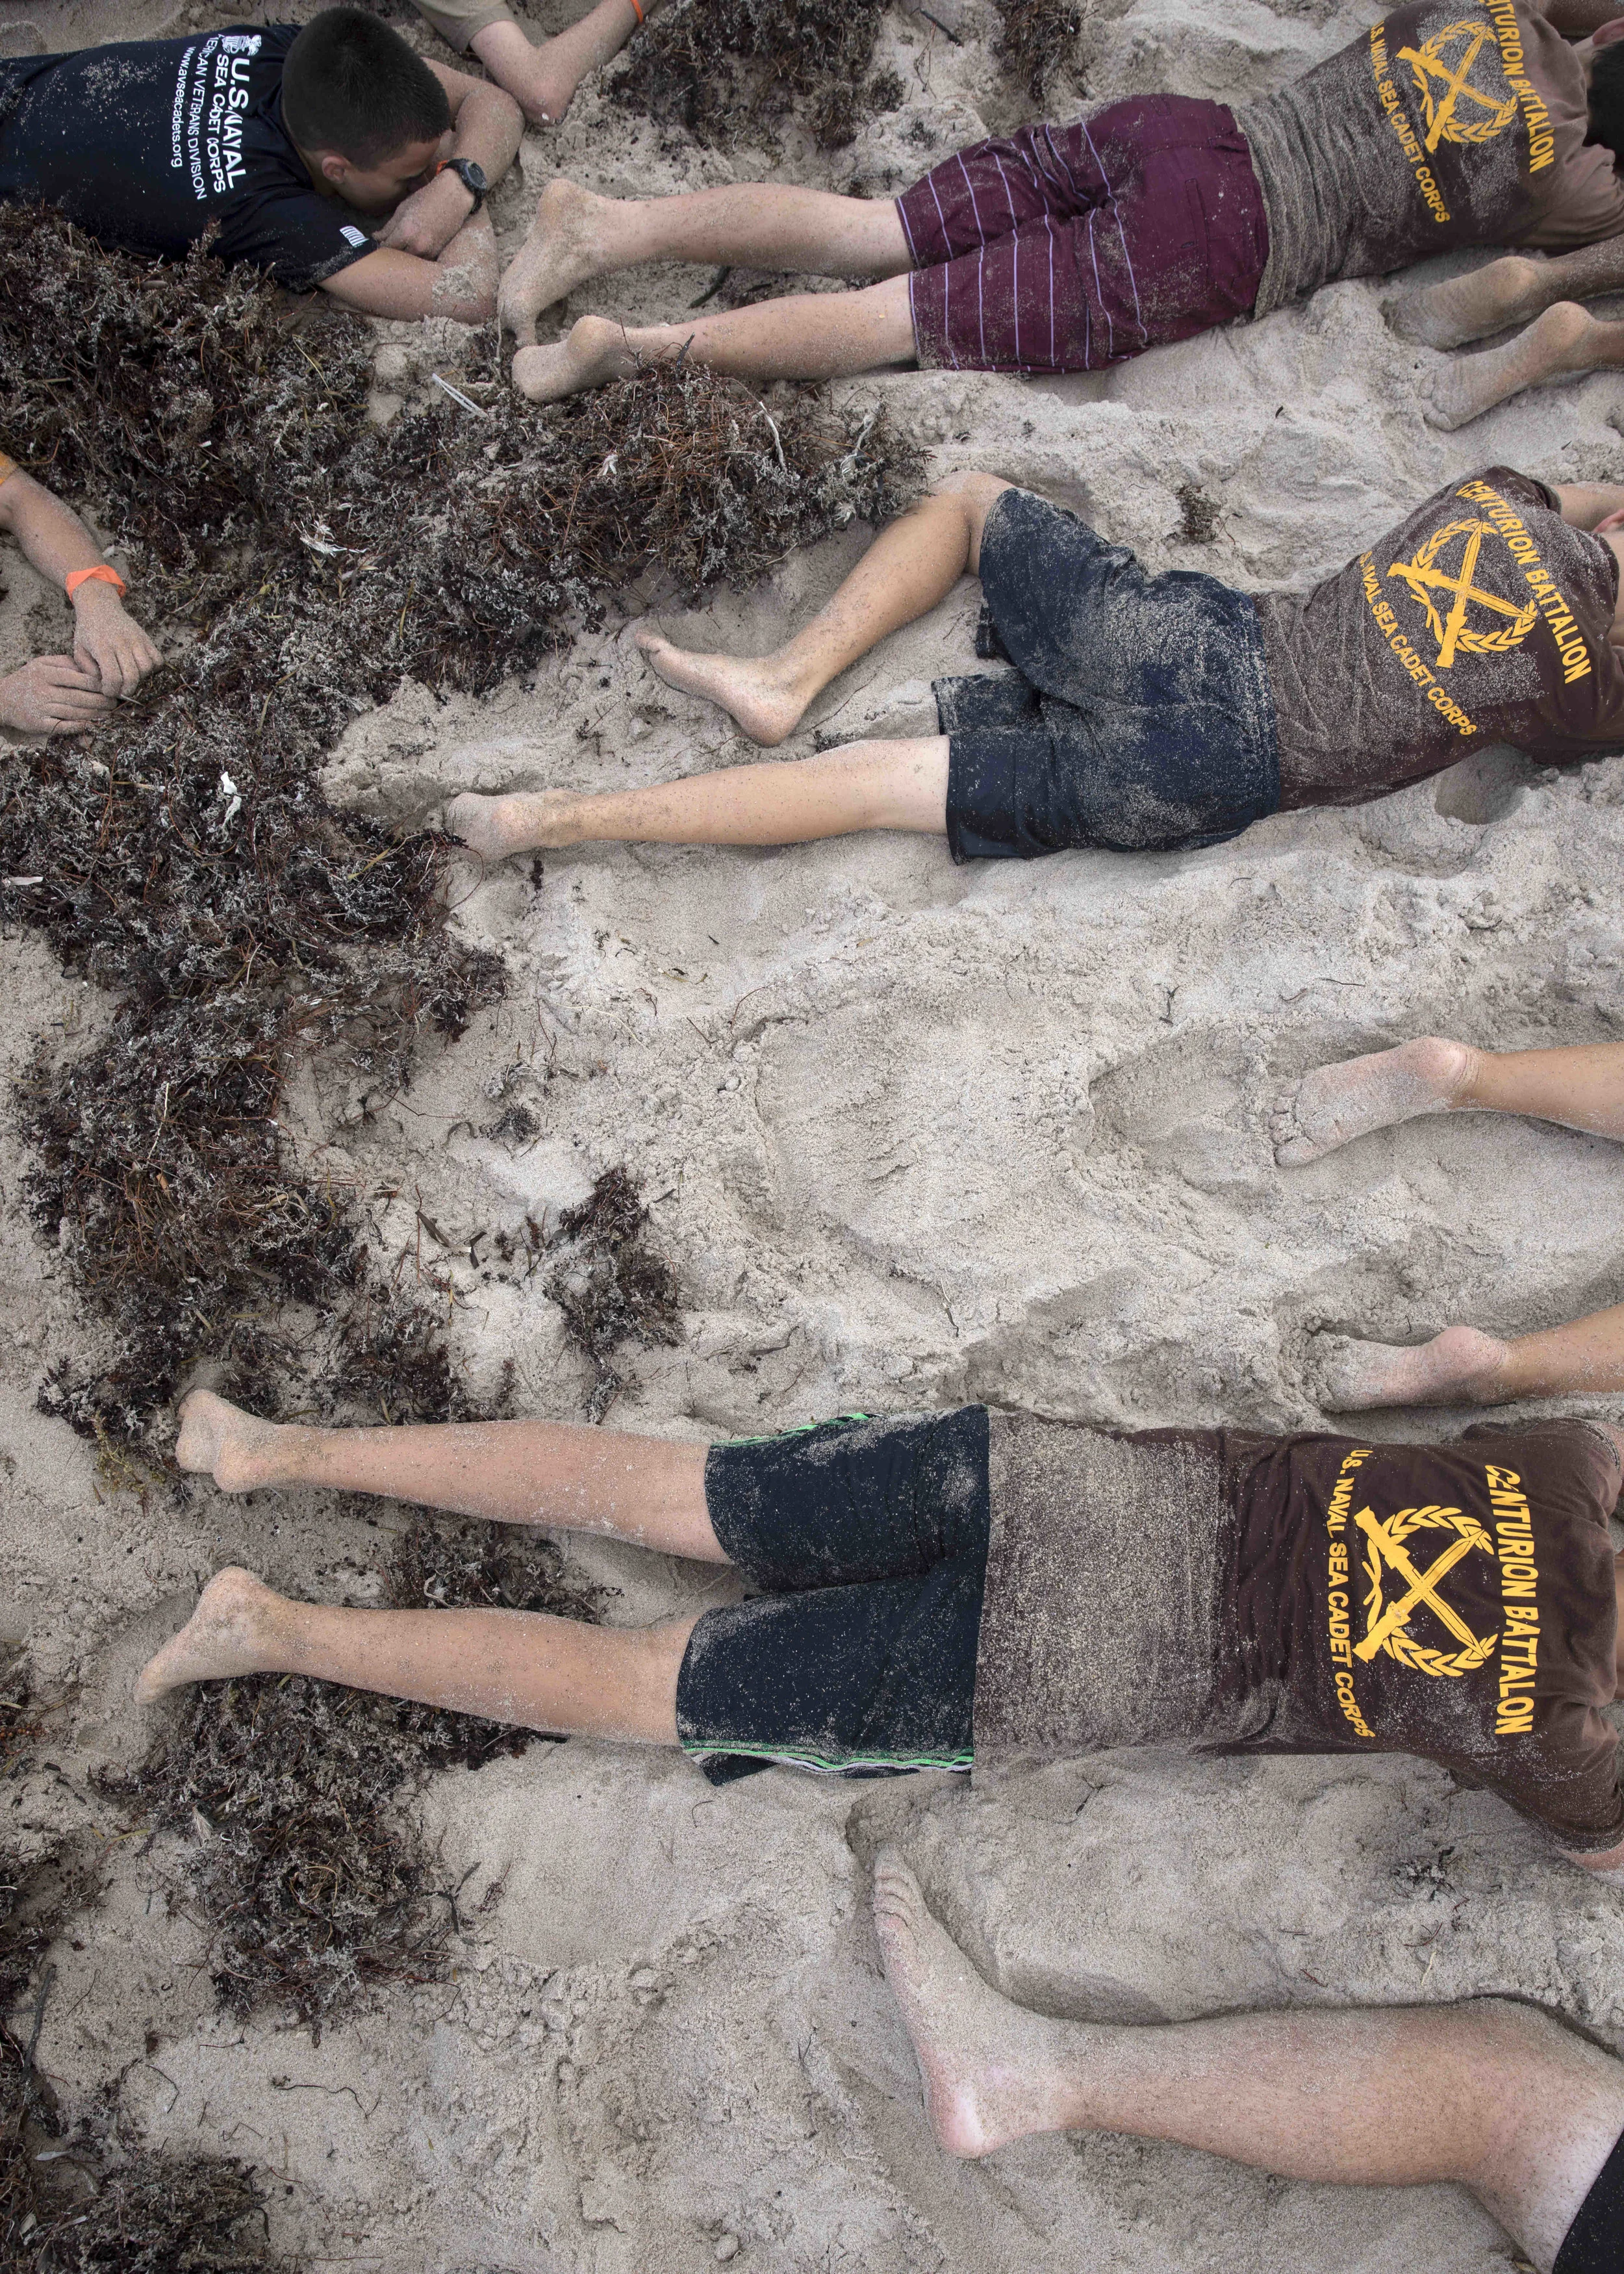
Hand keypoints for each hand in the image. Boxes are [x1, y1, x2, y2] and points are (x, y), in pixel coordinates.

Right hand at [0, 655, 116, 734]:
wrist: (2, 699)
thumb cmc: (28, 679)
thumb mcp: (41, 663)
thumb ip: (64, 662)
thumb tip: (89, 668)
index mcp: (45, 673)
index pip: (76, 678)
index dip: (96, 683)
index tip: (110, 686)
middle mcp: (43, 690)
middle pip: (78, 697)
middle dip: (100, 700)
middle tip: (114, 702)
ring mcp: (41, 708)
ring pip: (74, 712)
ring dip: (95, 714)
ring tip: (109, 713)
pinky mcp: (39, 723)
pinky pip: (63, 725)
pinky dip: (79, 726)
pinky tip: (92, 724)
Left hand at [70, 583, 160, 696]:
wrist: (99, 606)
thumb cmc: (88, 631)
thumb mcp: (79, 649)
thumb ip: (87, 670)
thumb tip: (102, 684)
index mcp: (102, 647)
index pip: (113, 677)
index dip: (111, 690)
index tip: (107, 690)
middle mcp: (121, 643)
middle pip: (132, 677)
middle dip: (126, 690)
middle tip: (119, 690)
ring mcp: (136, 640)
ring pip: (146, 669)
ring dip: (139, 678)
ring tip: (129, 676)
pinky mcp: (146, 638)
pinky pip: (157, 659)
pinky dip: (152, 668)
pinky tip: (140, 667)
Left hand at [373, 169, 473, 259]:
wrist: (453, 198)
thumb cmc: (426, 199)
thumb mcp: (403, 209)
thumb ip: (388, 227)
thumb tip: (376, 238)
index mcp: (405, 232)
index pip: (386, 247)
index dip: (380, 245)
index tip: (379, 242)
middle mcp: (417, 245)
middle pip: (397, 257)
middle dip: (391, 252)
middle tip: (390, 243)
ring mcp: (429, 252)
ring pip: (409, 261)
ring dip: (404, 255)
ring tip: (403, 244)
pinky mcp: (437, 254)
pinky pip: (421, 260)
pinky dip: (416, 255)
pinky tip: (416, 245)